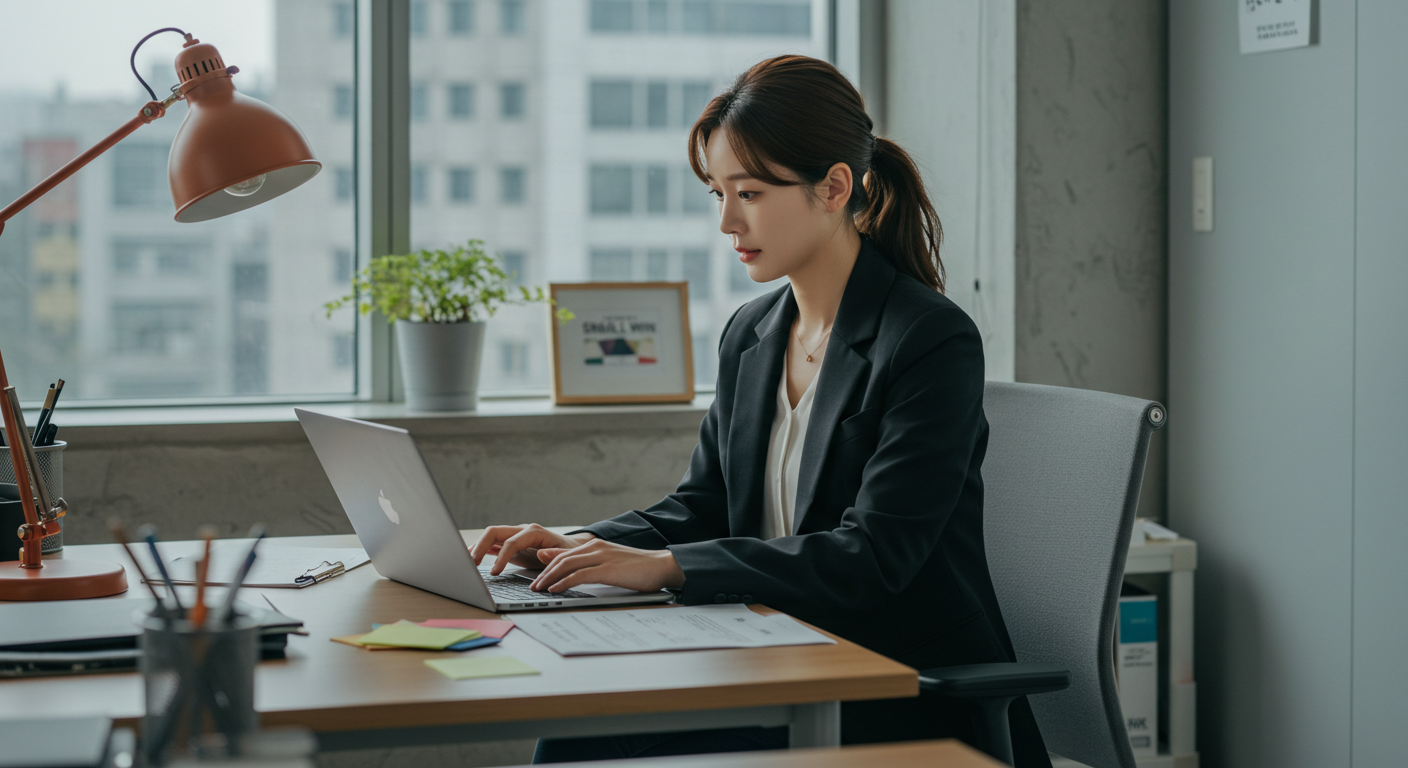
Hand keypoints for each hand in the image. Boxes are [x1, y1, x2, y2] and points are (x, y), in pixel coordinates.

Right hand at [470, 523, 594, 574]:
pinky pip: (492, 545)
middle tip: (470, 564)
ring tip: (465, 561)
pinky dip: (481, 550)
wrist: (569, 549)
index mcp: (534, 532)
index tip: (495, 572)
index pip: (512, 542)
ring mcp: (514, 536)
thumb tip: (542, 553)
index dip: (502, 557)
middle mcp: (521, 531)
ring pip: (490, 537)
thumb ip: (556, 556)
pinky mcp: (510, 545)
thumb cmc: (568, 553)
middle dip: (481, 546)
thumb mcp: (567, 556)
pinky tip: (471, 559)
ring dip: (477, 547)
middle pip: (494, 532)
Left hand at [531, 538, 685, 593]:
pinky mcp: (606, 569)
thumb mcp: (612, 563)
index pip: (564, 554)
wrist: (663, 565)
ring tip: (538, 589)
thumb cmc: (640, 568)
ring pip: (566, 565)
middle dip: (544, 573)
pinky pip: (579, 575)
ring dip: (549, 578)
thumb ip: (592, 565)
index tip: (537, 578)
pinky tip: (555, 589)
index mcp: (595, 546)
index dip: (547, 566)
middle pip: (560, 559)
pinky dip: (563, 582)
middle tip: (532, 586)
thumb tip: (574, 571)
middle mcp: (595, 547)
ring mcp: (600, 557)